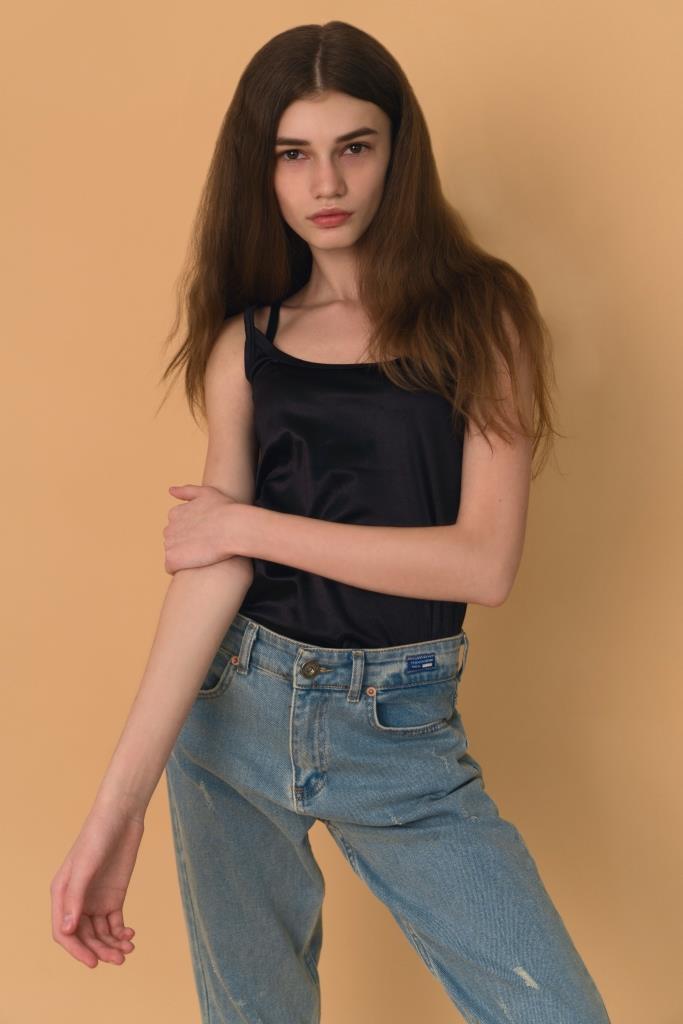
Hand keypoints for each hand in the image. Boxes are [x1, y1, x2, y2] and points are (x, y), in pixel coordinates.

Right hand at [50, 804, 144, 968]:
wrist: (121, 816)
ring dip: (112, 944)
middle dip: (100, 950)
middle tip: (119, 958)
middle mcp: (77, 901)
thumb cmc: (97, 836)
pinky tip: (131, 935)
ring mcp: (96, 899)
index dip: (76, 951)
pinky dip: (121, 933)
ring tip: (128, 949)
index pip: (64, 933)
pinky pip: (115, 923)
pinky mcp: (114, 896)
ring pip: (100, 933)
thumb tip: (68, 930)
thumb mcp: (85, 866)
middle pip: (84, 936)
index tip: (93, 962)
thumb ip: (76, 898)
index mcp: (62, 894)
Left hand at [163, 484, 239, 572]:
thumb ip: (187, 491)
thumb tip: (170, 490)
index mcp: (175, 513)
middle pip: (173, 540)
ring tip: (202, 555)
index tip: (204, 535)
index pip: (177, 527)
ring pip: (173, 553)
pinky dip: (179, 568)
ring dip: (184, 556)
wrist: (233, 528)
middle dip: (185, 544)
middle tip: (205, 545)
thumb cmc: (225, 510)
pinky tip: (195, 564)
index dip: (191, 533)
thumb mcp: (207, 492)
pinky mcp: (172, 558)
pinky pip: (170, 567)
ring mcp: (169, 544)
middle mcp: (168, 527)